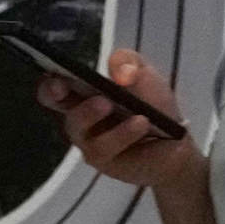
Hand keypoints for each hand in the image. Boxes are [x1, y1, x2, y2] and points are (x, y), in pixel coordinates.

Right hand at [42, 49, 203, 193]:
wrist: (176, 142)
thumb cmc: (152, 104)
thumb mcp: (144, 74)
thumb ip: (129, 62)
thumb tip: (119, 71)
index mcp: (83, 92)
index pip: (55, 85)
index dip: (49, 78)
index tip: (53, 71)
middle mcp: (79, 116)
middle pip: (56, 104)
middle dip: (55, 93)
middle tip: (61, 86)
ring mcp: (87, 140)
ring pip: (79, 127)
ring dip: (91, 113)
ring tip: (108, 103)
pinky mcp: (103, 160)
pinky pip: (105, 147)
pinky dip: (123, 132)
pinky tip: (140, 122)